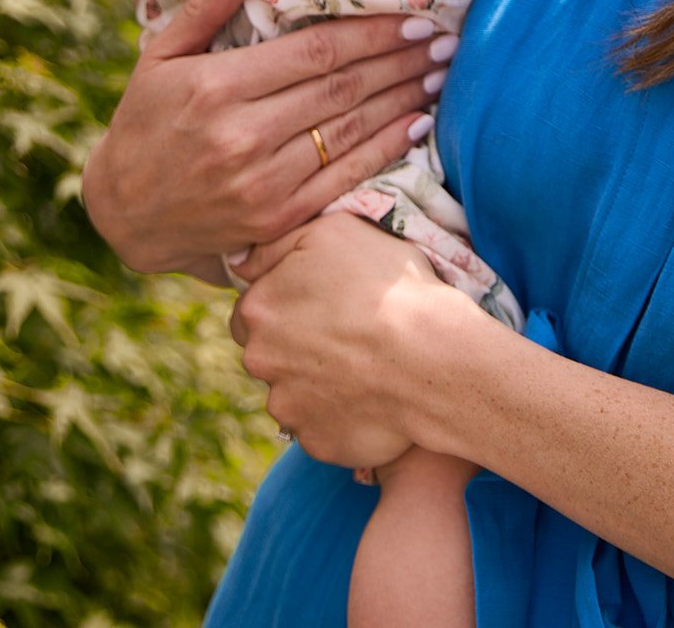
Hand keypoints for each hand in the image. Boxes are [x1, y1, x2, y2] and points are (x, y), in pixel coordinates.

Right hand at [81, 0, 450, 273]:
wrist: (122, 216)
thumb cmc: (144, 124)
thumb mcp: (160, 58)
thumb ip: (204, 8)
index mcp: (216, 88)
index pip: (314, 53)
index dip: (372, 34)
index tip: (414, 17)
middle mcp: (242, 136)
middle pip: (341, 89)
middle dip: (400, 61)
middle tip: (445, 40)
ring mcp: (261, 184)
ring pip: (350, 131)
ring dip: (404, 99)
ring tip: (441, 73)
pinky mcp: (275, 220)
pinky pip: (344, 178)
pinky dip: (386, 149)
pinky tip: (417, 124)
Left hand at [231, 213, 462, 467]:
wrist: (432, 357)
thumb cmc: (387, 286)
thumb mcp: (332, 231)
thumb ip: (276, 245)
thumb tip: (241, 263)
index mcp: (258, 308)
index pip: (253, 308)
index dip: (288, 302)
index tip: (325, 302)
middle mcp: (261, 361)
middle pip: (270, 352)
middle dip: (298, 344)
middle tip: (347, 332)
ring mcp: (288, 407)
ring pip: (294, 391)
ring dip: (319, 380)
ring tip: (367, 365)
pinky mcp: (317, 442)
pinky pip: (322, 426)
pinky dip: (342, 414)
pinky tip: (373, 395)